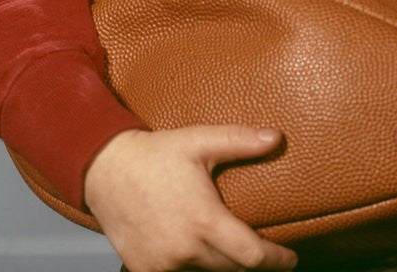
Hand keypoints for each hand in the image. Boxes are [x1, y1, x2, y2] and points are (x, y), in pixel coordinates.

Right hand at [84, 125, 297, 271]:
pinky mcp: (145, 269)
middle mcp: (184, 249)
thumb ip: (240, 141)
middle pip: (231, 269)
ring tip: (232, 251)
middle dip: (251, 264)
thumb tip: (277, 138)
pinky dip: (194, 268)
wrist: (106, 170)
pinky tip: (200, 255)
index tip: (290, 259)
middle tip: (264, 253)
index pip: (250, 256)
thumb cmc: (157, 154)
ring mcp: (163, 264)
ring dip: (222, 266)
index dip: (275, 260)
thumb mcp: (201, 141)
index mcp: (204, 220)